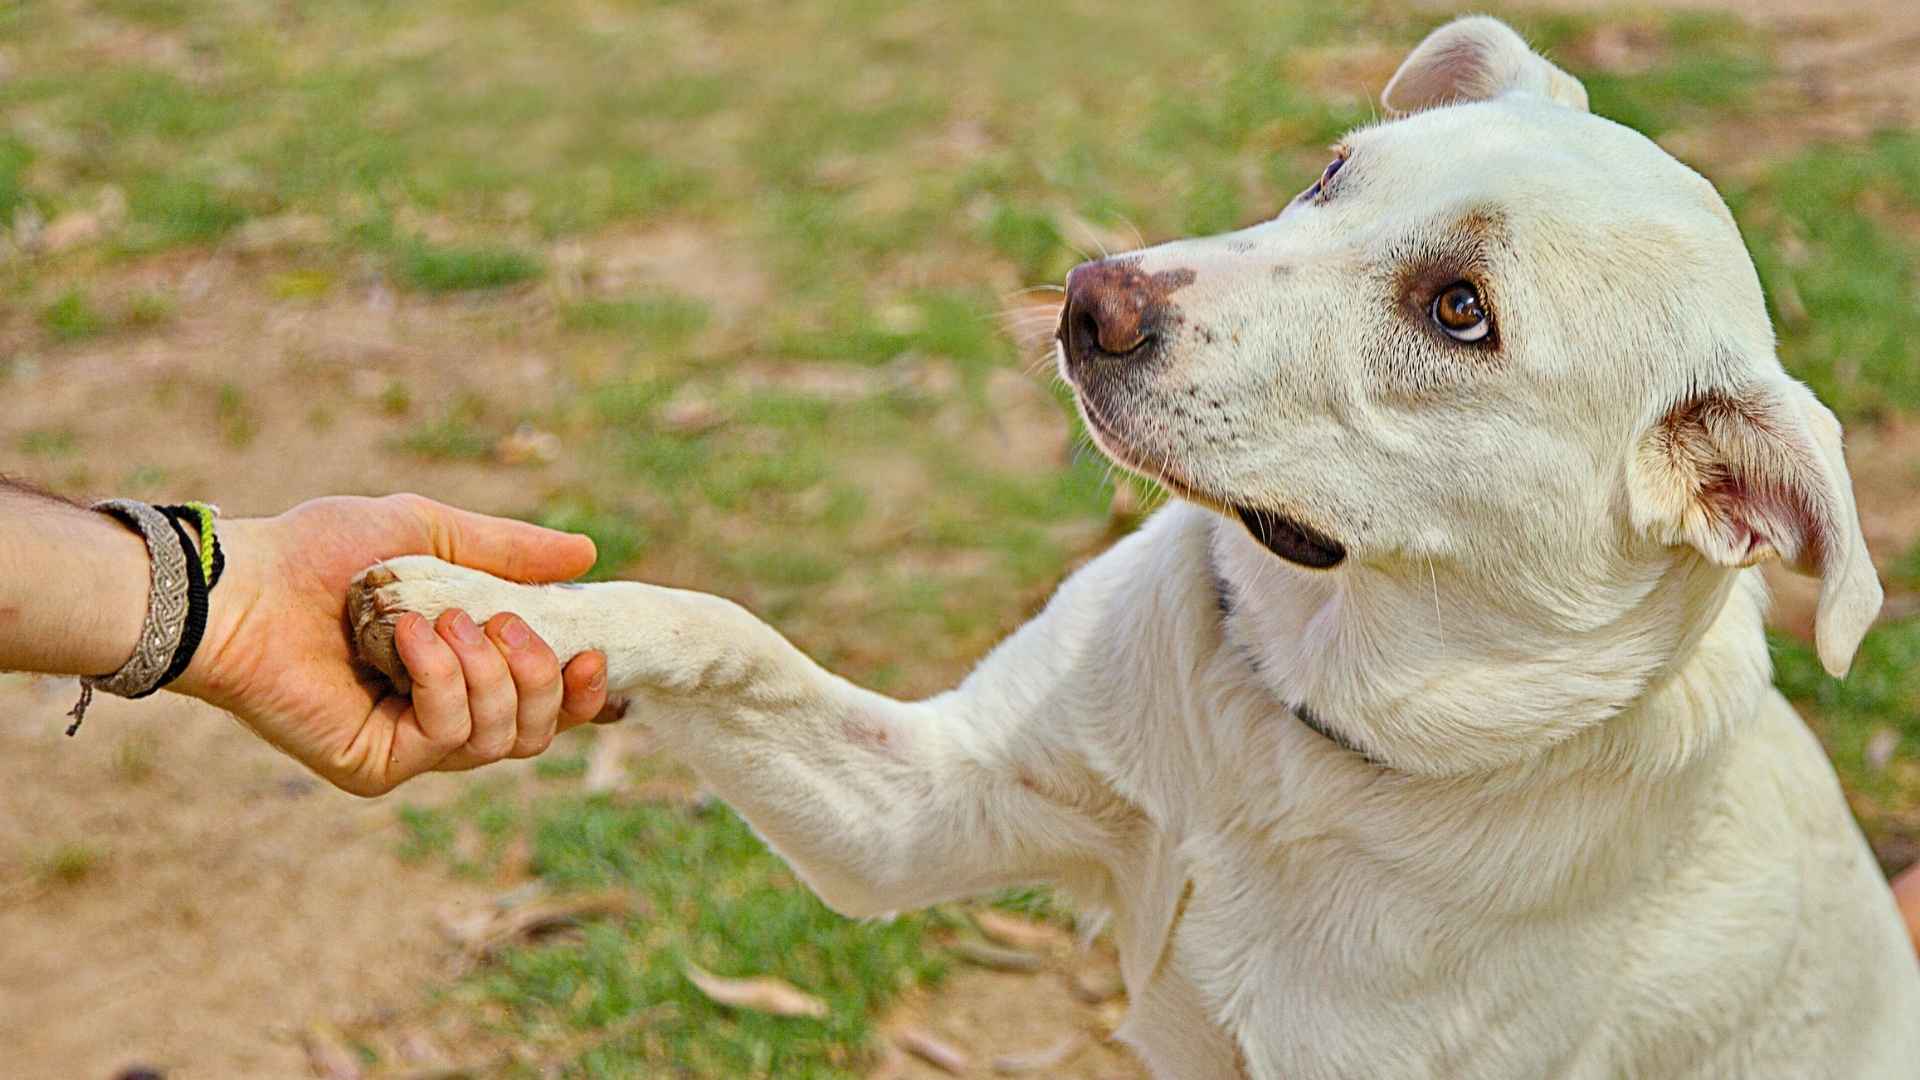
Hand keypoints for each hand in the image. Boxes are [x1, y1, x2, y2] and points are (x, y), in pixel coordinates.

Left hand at [176, 494, 608, 795]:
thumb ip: (508, 549)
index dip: (581, 693)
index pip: (544, 708)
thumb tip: (589, 555)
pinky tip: (410, 639)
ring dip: (488, 672)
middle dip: (541, 676)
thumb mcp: (430, 531)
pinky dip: (443, 680)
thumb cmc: (321, 553)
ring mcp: (410, 747)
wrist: (239, 586)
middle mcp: (441, 716)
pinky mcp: (377, 767)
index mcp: (461, 671)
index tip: (593, 653)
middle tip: (503, 623)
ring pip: (501, 740)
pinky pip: (450, 738)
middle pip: (536, 733)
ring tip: (445, 620)